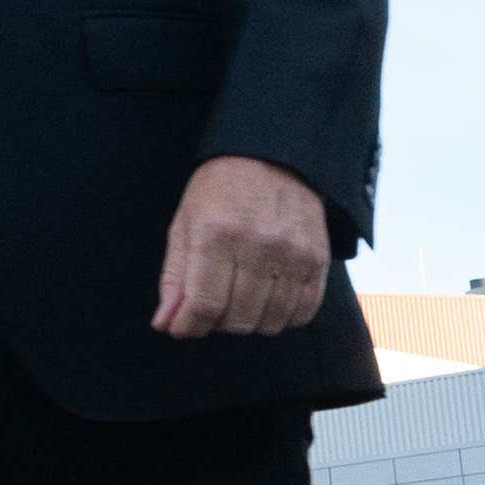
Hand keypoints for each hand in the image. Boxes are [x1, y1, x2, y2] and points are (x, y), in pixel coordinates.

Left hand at [155, 156, 331, 338]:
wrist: (271, 157)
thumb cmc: (220, 192)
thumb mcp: (183, 226)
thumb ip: (174, 278)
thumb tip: (166, 324)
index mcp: (217, 236)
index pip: (204, 305)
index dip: (189, 326)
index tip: (183, 327)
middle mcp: (259, 247)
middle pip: (238, 319)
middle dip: (216, 323)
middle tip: (212, 305)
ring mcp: (294, 255)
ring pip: (270, 322)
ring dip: (250, 321)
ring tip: (239, 300)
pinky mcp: (319, 259)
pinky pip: (304, 312)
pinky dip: (283, 317)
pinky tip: (268, 300)